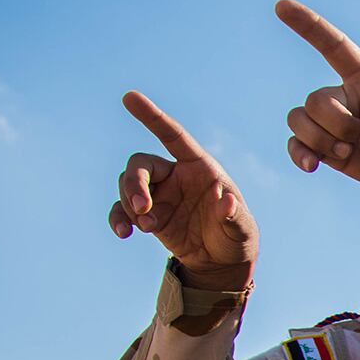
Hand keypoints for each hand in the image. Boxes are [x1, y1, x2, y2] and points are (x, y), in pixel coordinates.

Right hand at [107, 92, 256, 290]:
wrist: (221, 262)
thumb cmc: (236, 237)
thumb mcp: (242, 229)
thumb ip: (234, 216)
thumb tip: (227, 202)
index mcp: (200, 168)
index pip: (173, 136)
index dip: (153, 117)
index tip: (130, 97)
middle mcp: (175, 175)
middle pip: (142, 164)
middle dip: (135, 183)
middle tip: (141, 207)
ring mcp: (158, 194)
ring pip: (127, 185)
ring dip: (129, 204)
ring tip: (147, 227)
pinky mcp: (146, 214)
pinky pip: (121, 209)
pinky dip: (118, 218)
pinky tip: (123, 233)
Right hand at [273, 0, 359, 214]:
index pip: (334, 46)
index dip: (308, 26)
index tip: (282, 6)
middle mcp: (344, 96)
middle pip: (316, 100)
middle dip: (340, 125)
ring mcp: (332, 122)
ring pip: (299, 119)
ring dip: (323, 140)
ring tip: (351, 152)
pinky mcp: (327, 148)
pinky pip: (297, 145)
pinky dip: (300, 154)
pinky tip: (313, 165)